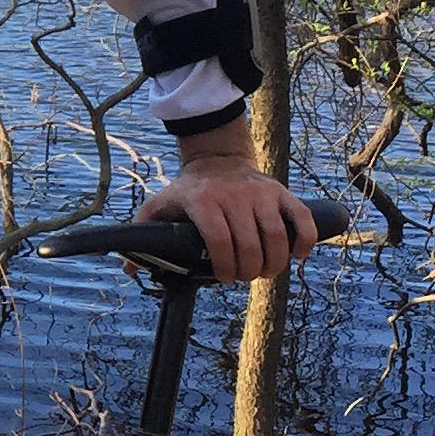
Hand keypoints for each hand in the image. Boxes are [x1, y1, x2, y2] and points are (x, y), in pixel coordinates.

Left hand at [134, 128, 317, 282]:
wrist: (218, 157)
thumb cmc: (188, 190)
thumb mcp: (160, 204)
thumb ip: (143, 233)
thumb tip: (129, 270)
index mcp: (204, 202)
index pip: (220, 242)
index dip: (225, 267)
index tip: (224, 277)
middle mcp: (235, 196)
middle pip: (250, 245)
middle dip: (249, 270)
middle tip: (244, 276)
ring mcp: (261, 194)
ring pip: (277, 237)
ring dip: (274, 263)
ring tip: (265, 271)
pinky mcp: (282, 193)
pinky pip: (302, 219)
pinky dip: (305, 241)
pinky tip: (298, 256)